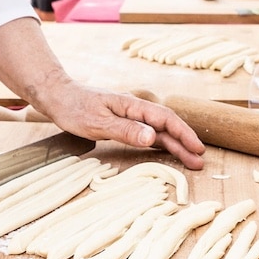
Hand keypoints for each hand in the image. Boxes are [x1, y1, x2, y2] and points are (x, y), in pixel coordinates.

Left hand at [34, 81, 204, 169]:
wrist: (58, 97)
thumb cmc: (75, 108)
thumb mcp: (99, 123)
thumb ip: (127, 130)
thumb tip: (153, 137)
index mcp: (133, 106)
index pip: (165, 118)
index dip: (183, 133)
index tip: (197, 147)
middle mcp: (135, 109)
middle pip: (166, 126)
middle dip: (184, 143)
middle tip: (200, 161)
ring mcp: (130, 116)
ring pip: (158, 131)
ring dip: (174, 144)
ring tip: (190, 160)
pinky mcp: (123, 122)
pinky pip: (147, 133)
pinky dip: (160, 142)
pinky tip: (168, 150)